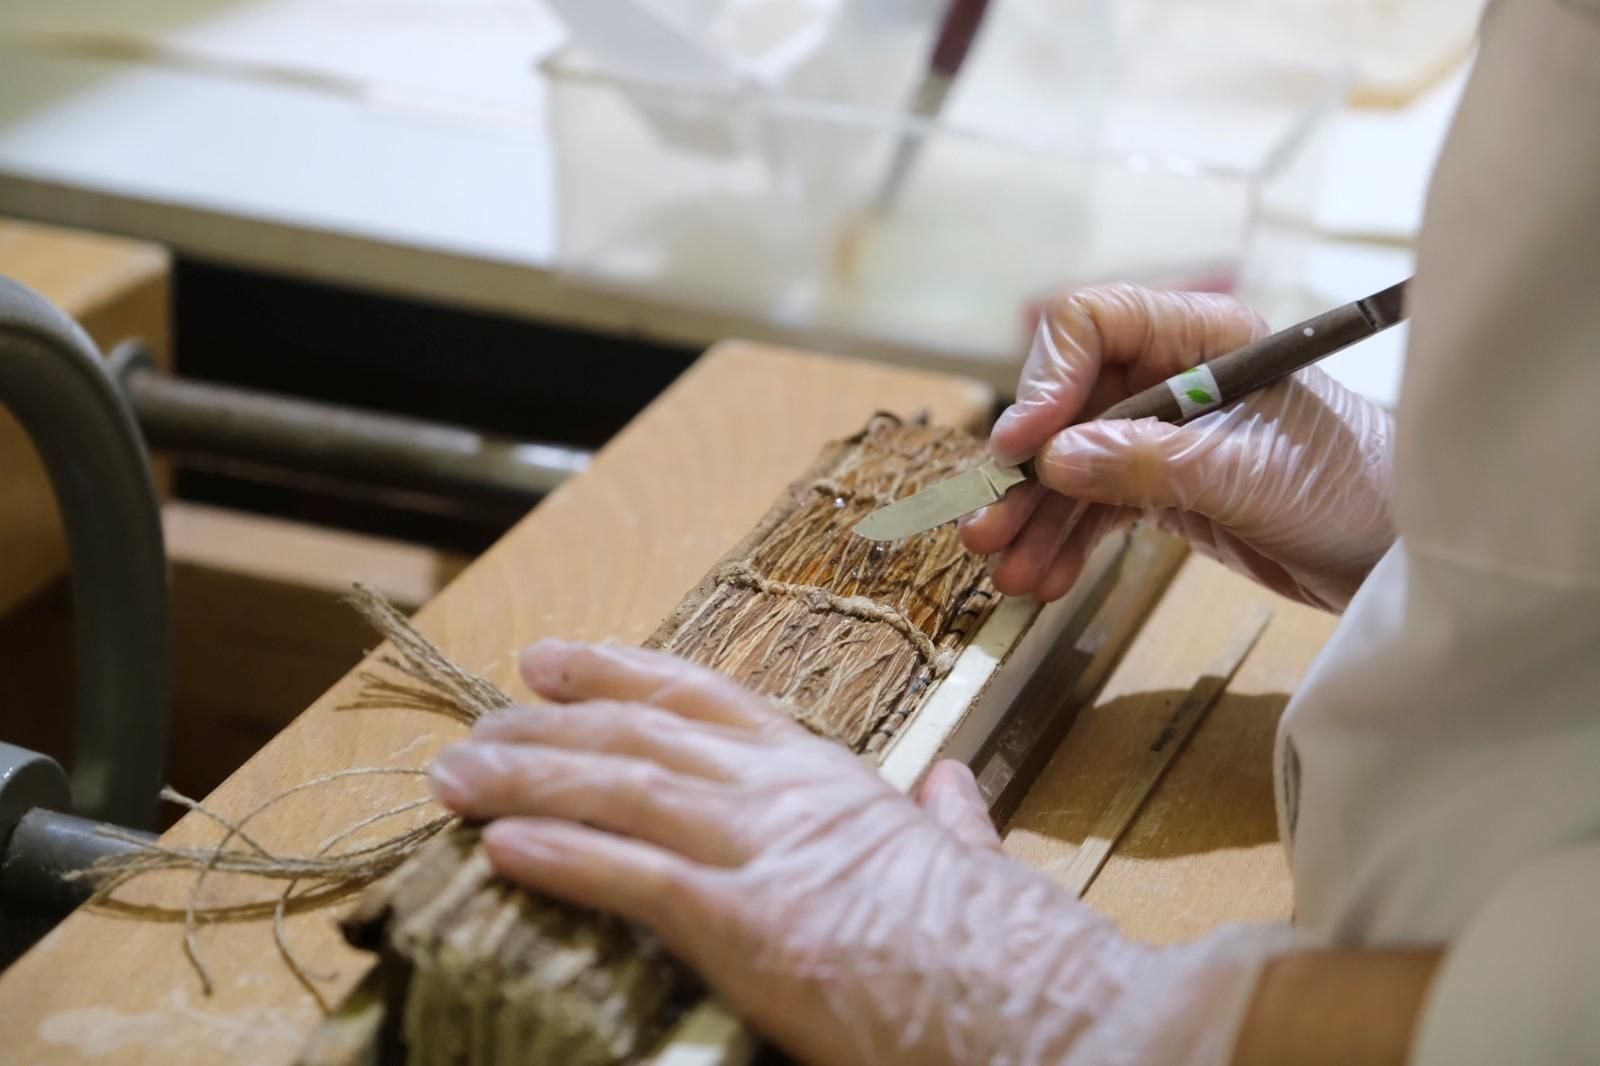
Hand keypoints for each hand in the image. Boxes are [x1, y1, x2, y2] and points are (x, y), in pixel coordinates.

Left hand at [429, 641, 1294, 1065]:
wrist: (1052, 1008)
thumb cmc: (1016, 949)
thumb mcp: (979, 863)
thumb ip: (953, 818)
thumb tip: (953, 788)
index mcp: (837, 779)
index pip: (712, 700)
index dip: (624, 675)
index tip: (558, 662)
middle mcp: (790, 795)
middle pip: (645, 736)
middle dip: (550, 725)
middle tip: (480, 723)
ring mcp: (767, 851)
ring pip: (622, 791)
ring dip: (528, 779)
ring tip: (457, 776)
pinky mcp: (749, 924)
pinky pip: (631, 877)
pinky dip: (558, 855)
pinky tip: (499, 846)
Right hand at [961, 285, 1396, 610]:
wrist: (1401, 557)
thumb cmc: (1352, 489)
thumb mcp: (1247, 474)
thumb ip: (1148, 461)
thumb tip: (1053, 460)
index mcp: (1201, 340)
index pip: (1094, 328)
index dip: (1046, 381)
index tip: (1021, 448)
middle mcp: (1172, 377)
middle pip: (1066, 404)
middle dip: (1022, 469)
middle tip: (984, 528)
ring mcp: (1164, 434)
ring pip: (1070, 465)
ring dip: (1035, 519)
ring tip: (1009, 574)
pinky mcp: (1164, 487)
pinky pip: (1094, 506)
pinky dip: (1067, 542)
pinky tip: (1046, 580)